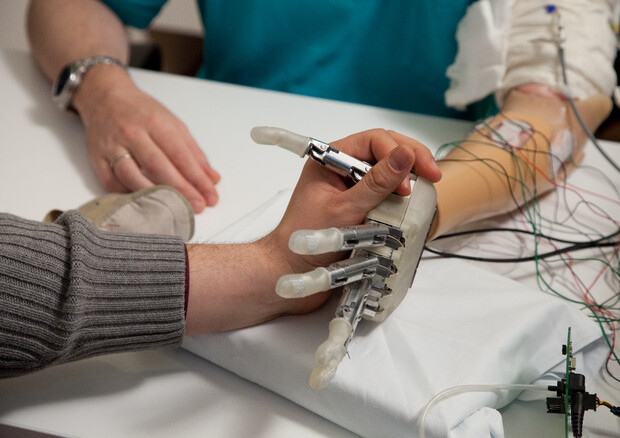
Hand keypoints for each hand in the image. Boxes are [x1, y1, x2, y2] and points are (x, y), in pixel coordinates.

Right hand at [74, 66, 219, 212]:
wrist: (105, 97)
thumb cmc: (142, 112)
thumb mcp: (173, 124)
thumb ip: (194, 152)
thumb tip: (212, 178)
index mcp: (155, 122)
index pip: (180, 155)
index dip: (197, 178)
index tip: (210, 195)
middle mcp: (132, 133)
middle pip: (158, 166)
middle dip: (181, 189)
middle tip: (198, 206)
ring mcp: (111, 146)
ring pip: (132, 176)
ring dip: (155, 195)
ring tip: (173, 209)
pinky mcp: (96, 157)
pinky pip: (111, 181)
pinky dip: (127, 194)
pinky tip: (144, 201)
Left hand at [185, 129, 440, 333]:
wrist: (290, 272)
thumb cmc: (306, 241)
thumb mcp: (345, 210)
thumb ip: (377, 183)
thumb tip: (405, 155)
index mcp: (330, 159)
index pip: (374, 140)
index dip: (399, 153)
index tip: (415, 179)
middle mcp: (342, 169)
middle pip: (385, 150)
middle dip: (411, 160)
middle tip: (433, 177)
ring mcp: (351, 188)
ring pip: (388, 171)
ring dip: (408, 178)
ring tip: (424, 191)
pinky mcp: (359, 206)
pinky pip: (385, 193)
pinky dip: (400, 198)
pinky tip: (412, 204)